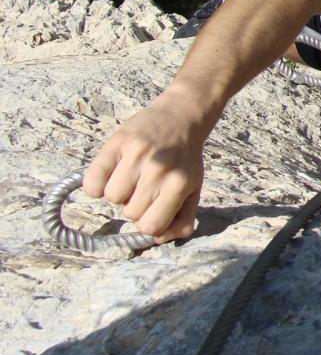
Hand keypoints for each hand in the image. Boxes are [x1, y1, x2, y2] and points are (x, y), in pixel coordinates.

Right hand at [82, 91, 208, 242]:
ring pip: (111, 198)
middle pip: (130, 213)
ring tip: (131, 176)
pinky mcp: (116, 143)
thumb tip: (158, 239)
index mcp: (180, 184)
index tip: (152, 210)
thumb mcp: (194, 187)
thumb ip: (183, 219)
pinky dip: (95, 184)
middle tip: (144, 186)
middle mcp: (158, 170)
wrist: (181, 115)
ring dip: (118, 192)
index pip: (151, 226)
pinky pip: (92, 182)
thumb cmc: (185, 157)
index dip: (149, 222)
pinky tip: (111, 173)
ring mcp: (136, 156)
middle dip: (135, 205)